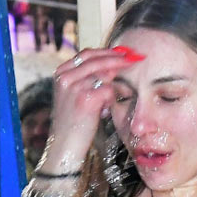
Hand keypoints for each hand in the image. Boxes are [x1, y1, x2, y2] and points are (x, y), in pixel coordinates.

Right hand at [41, 47, 142, 171]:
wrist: (64, 145)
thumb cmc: (73, 121)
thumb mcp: (74, 95)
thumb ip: (87, 79)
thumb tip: (113, 66)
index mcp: (61, 73)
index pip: (87, 54)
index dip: (107, 51)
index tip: (123, 51)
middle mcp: (65, 77)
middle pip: (97, 59)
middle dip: (119, 57)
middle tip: (135, 57)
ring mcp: (74, 87)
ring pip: (105, 74)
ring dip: (115, 82)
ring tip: (117, 91)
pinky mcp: (86, 99)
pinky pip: (109, 90)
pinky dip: (111, 99)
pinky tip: (104, 111)